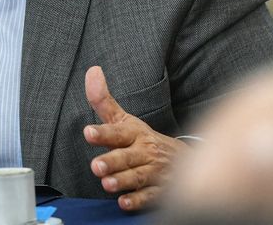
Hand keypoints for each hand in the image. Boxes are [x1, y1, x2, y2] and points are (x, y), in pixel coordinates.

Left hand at [83, 66, 188, 211]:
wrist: (184, 160)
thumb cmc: (143, 139)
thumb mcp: (124, 119)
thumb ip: (103, 101)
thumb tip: (92, 71)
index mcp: (134, 133)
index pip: (117, 132)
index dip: (103, 132)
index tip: (88, 132)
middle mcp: (144, 152)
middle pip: (127, 157)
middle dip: (112, 161)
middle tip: (95, 166)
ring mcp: (154, 172)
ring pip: (138, 177)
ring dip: (122, 181)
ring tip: (106, 184)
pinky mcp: (161, 191)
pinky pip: (150, 197)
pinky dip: (138, 200)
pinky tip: (125, 202)